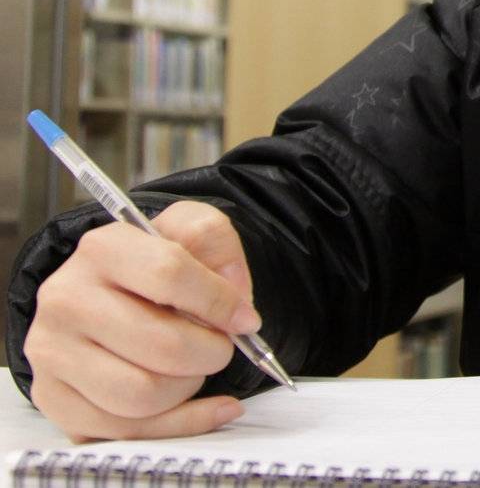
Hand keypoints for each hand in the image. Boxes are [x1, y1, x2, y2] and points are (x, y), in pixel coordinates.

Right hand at [23, 201, 258, 441]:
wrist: (107, 293)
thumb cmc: (155, 267)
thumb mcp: (189, 230)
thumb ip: (215, 242)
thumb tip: (234, 298)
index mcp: (102, 250)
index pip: (169, 274)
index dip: (220, 303)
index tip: (245, 320)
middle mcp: (66, 300)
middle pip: (162, 346)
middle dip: (211, 352)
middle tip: (219, 347)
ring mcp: (53, 354)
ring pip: (143, 395)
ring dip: (189, 387)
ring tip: (194, 368)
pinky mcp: (54, 399)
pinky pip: (126, 430)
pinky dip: (179, 422)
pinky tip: (205, 405)